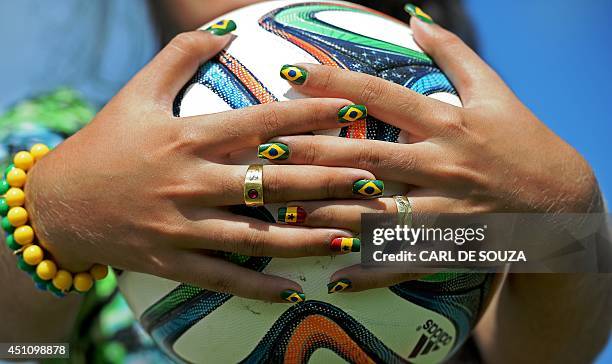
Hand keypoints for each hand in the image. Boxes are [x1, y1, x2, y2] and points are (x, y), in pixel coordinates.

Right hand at [25, 30, 375, 302]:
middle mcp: (190, 181)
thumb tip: (222, 30)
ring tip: (349, 237)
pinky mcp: (170, 260)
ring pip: (255, 235)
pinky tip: (293, 292)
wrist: (57, 204)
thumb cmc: (104, 144)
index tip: (352, 112)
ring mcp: (181, 226)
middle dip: (326, 179)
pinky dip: (257, 286)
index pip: (261, 122)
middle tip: (374, 179)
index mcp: (189, 137)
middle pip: (271, 180)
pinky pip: (221, 278)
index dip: (310, 115)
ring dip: (306, 237)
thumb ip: (179, 57)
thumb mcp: (137, 93)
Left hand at [268, 17, 601, 290]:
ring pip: (376, 213)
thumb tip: (415, 16)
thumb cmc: (524, 142)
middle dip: (314, 151)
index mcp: (448, 124)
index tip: (292, 73)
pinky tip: (332, 277)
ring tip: (281, 208)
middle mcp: (441, 166)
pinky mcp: (449, 246)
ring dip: (328, 211)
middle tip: (267, 147)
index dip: (334, 82)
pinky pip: (402, 262)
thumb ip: (454, 53)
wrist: (564, 204)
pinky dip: (368, 271)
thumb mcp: (494, 92)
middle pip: (366, 157)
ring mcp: (444, 210)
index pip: (380, 97)